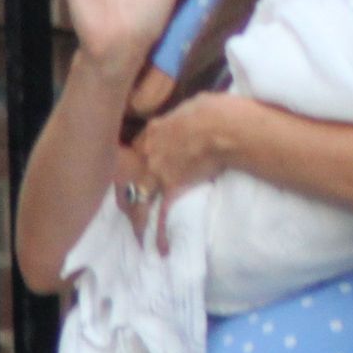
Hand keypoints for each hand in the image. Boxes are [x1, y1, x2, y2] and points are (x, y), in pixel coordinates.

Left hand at [134, 91, 237, 252]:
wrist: (225, 128)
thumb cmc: (215, 109)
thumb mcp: (194, 104)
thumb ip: (182, 117)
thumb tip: (187, 120)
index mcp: (155, 130)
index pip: (140, 146)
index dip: (140, 158)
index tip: (142, 167)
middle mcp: (150, 152)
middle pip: (130, 175)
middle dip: (127, 190)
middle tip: (128, 206)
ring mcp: (158, 172)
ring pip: (139, 198)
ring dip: (137, 217)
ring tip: (137, 235)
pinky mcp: (172, 188)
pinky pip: (162, 214)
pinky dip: (161, 233)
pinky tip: (161, 248)